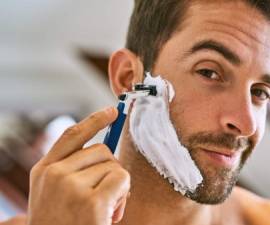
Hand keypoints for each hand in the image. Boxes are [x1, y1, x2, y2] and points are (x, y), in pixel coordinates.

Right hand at [27, 107, 130, 224]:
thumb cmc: (65, 224)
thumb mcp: (58, 195)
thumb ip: (74, 171)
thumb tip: (107, 151)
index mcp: (44, 171)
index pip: (71, 136)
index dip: (94, 121)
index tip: (112, 110)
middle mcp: (54, 174)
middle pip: (102, 151)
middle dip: (110, 171)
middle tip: (103, 198)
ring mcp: (70, 186)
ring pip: (114, 166)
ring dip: (117, 188)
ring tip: (102, 211)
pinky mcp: (90, 202)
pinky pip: (122, 179)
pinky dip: (123, 196)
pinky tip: (109, 214)